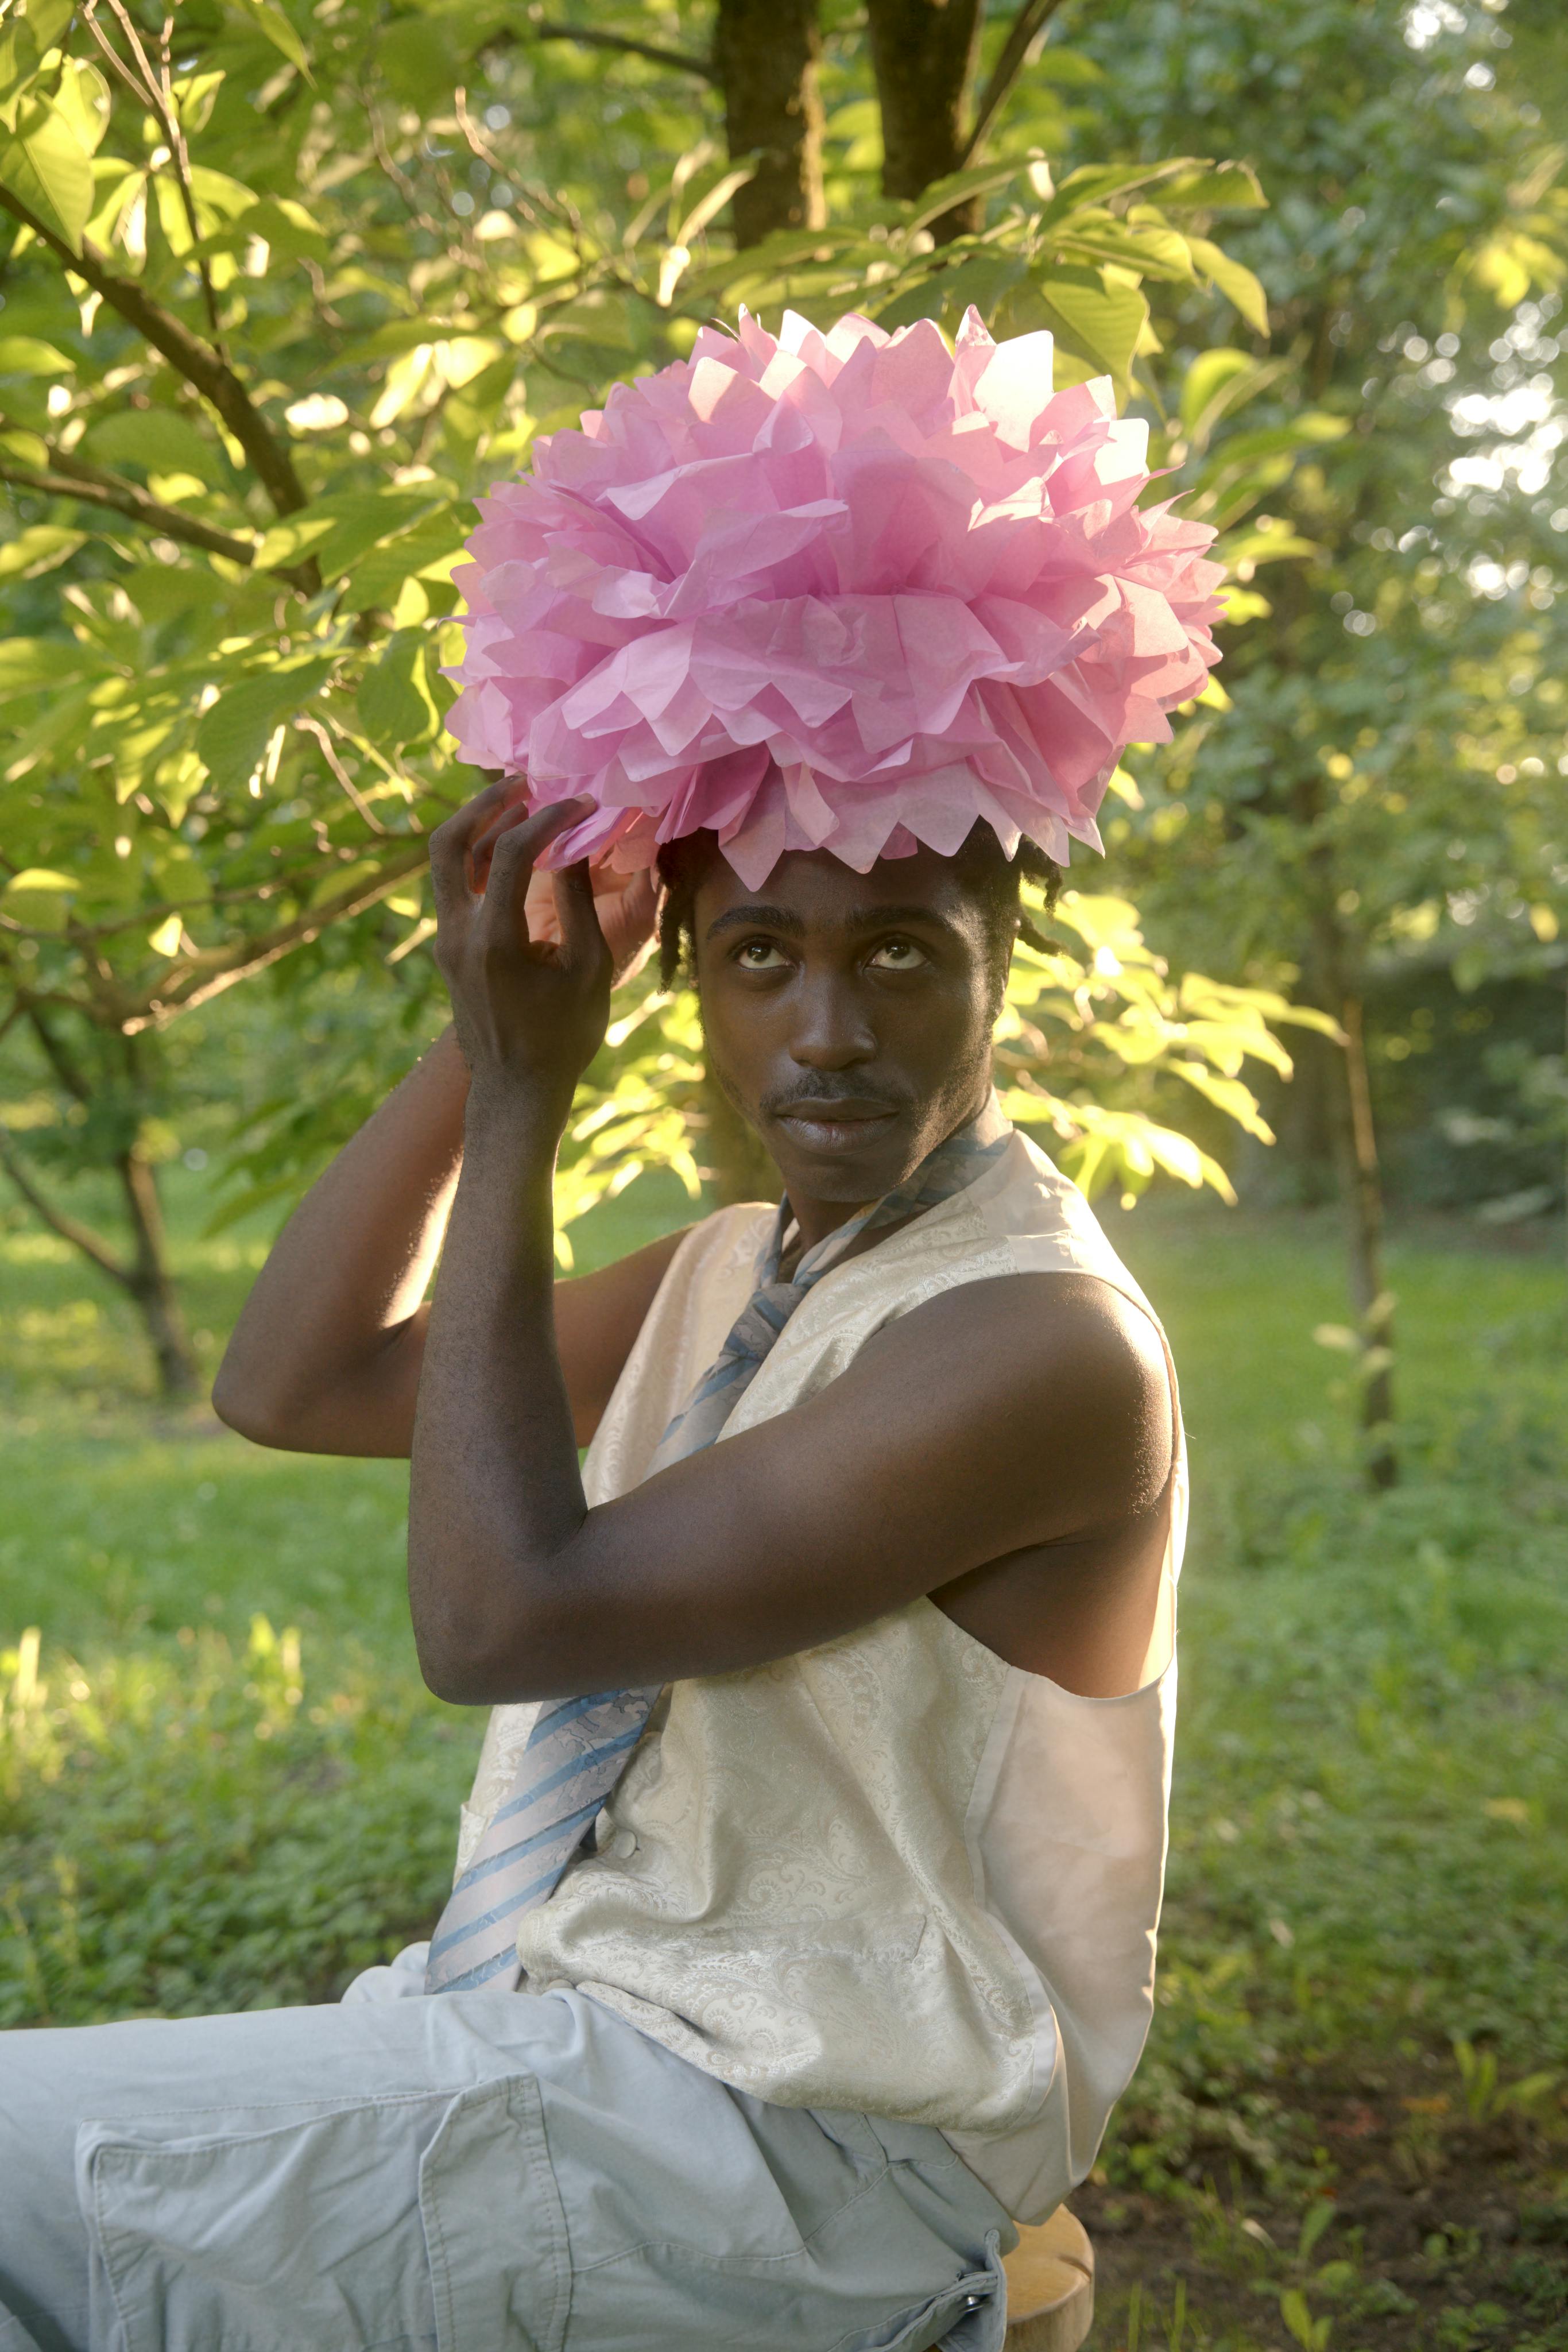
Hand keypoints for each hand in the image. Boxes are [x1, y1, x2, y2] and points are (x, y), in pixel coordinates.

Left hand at [429, 787, 612, 1128]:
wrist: (515, 1090)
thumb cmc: (564, 1037)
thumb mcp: (589, 969)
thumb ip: (579, 903)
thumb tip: (575, 845)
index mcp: (494, 940)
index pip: (511, 852)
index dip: (549, 818)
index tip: (583, 806)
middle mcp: (457, 934)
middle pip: (448, 843)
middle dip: (484, 804)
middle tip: (523, 782)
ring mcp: (446, 941)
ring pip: (443, 862)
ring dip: (476, 826)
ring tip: (516, 804)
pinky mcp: (448, 949)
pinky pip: (452, 886)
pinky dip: (476, 856)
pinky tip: (508, 846)